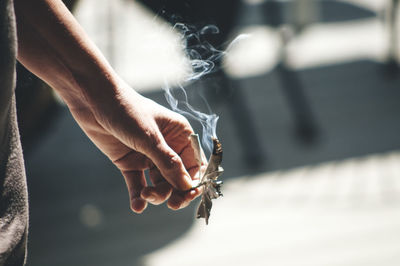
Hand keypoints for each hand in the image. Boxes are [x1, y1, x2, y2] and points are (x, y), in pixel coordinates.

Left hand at [69, 82, 202, 212]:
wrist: (93, 100)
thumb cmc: (127, 110)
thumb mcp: (150, 137)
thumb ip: (168, 163)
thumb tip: (187, 186)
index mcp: (179, 135)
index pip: (194, 164)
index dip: (194, 181)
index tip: (189, 196)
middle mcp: (167, 147)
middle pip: (178, 178)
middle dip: (175, 192)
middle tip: (172, 204)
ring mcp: (148, 156)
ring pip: (159, 184)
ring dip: (155, 194)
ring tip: (146, 195)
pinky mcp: (130, 163)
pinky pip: (138, 184)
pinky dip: (138, 196)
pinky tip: (137, 206)